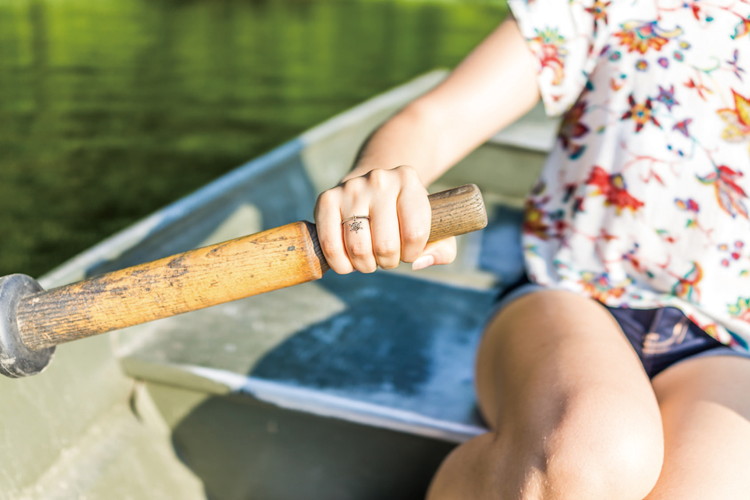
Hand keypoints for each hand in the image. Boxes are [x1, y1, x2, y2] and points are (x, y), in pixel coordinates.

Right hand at [314, 165, 456, 273]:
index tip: (409, 251)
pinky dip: (341, 264)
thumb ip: (442, 249)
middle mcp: (379, 179)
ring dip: (365, 265)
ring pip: (358, 248)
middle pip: (385, 244)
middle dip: (388, 262)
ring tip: (369, 258)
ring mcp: (351, 188)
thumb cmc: (406, 214)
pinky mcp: (326, 199)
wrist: (373, 186)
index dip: (412, 253)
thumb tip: (418, 263)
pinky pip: (331, 245)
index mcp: (409, 180)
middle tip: (387, 257)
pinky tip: (348, 262)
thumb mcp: (434, 225)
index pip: (415, 233)